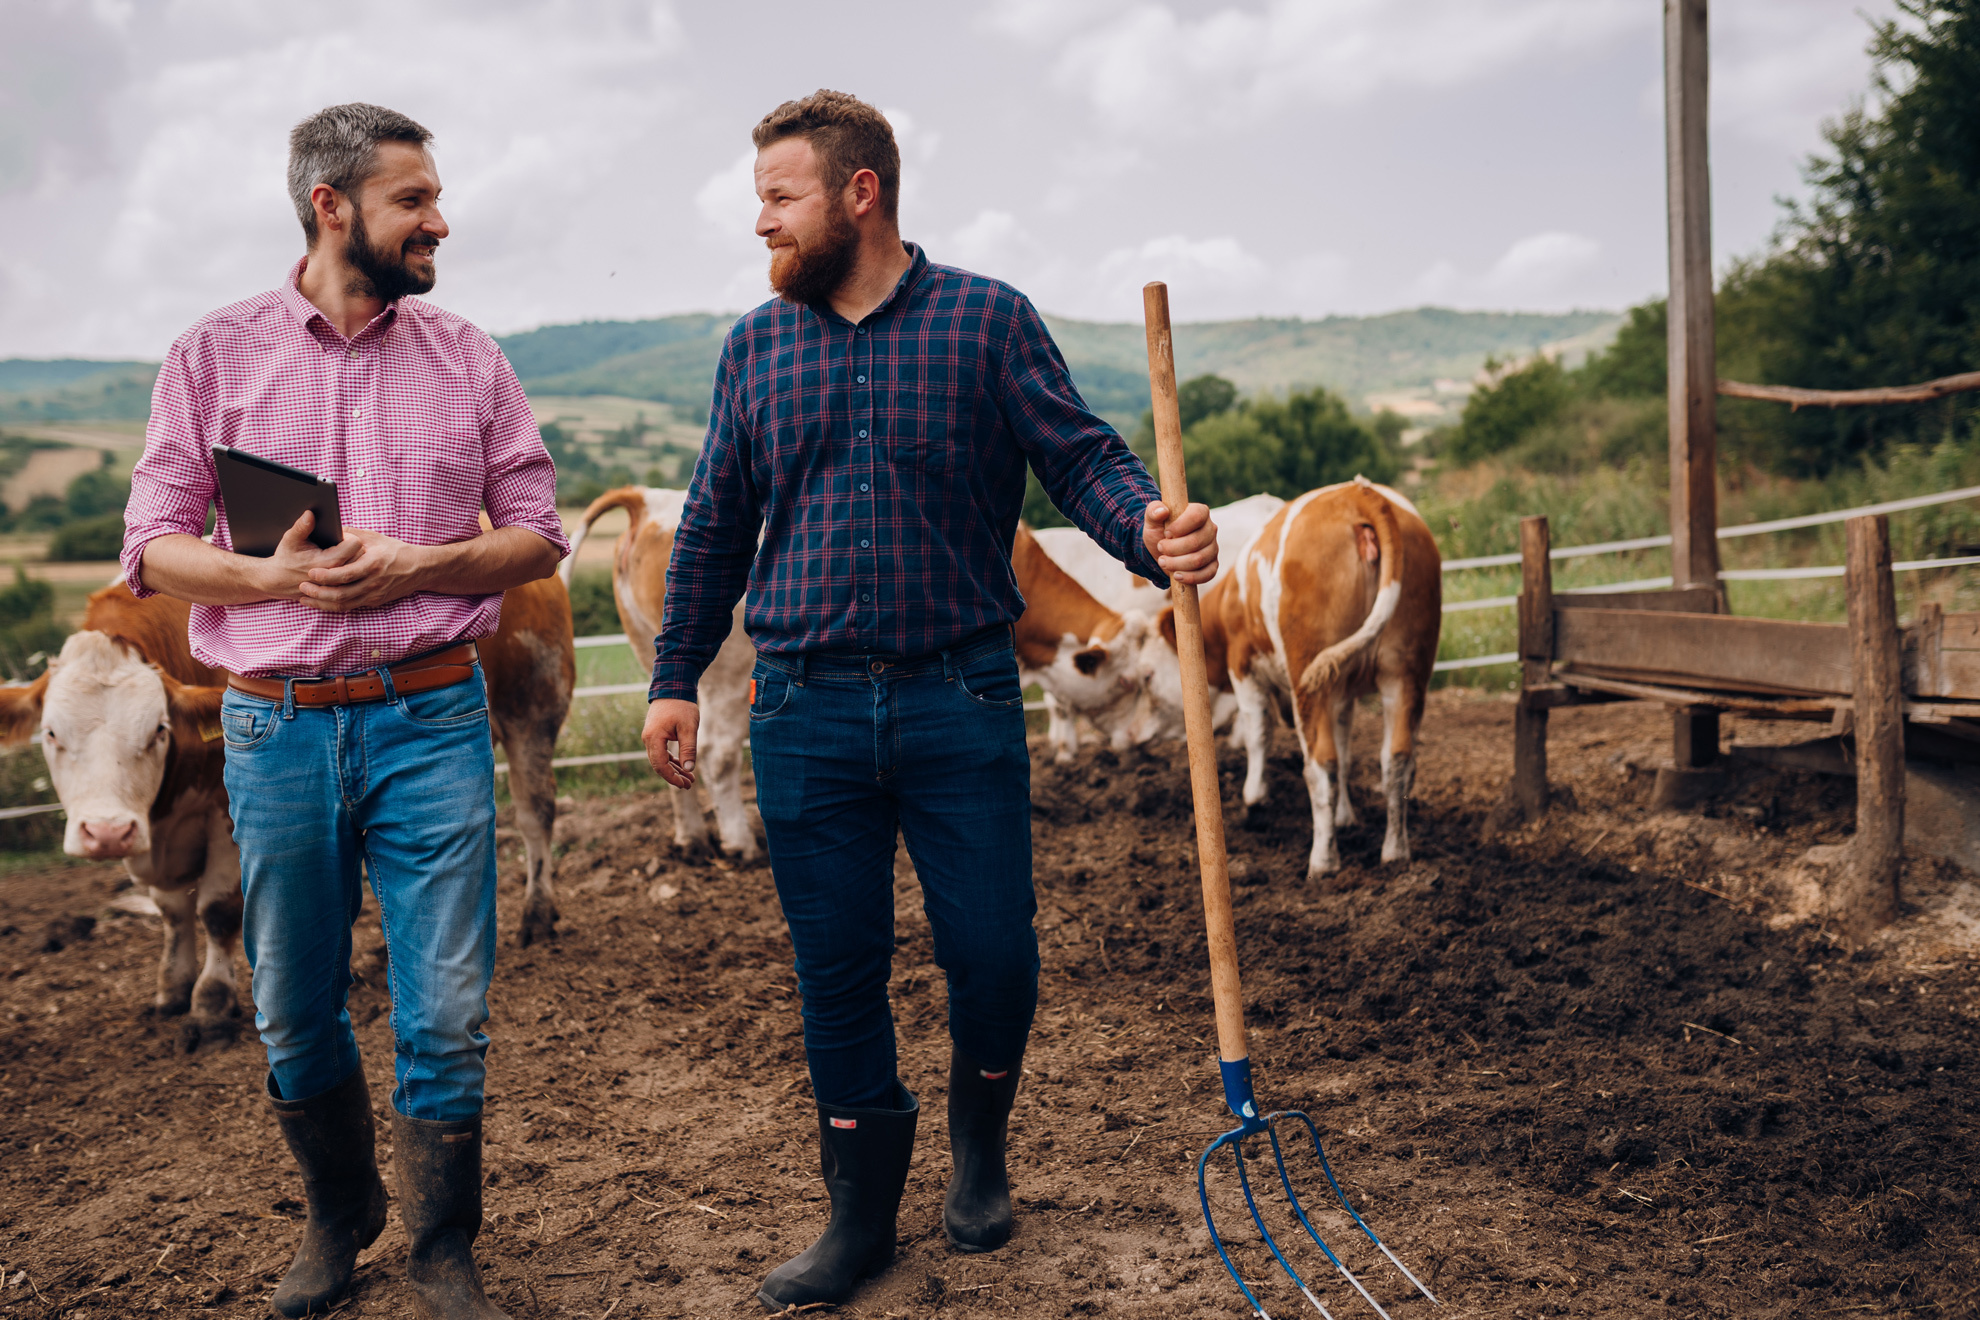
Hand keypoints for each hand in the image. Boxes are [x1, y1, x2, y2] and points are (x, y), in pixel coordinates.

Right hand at [254, 510, 362, 602]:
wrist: (278, 582)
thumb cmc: (286, 559)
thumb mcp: (290, 540)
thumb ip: (302, 527)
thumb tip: (310, 513)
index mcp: (328, 562)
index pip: (355, 544)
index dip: (349, 536)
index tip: (340, 535)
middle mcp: (337, 576)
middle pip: (361, 555)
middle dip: (353, 546)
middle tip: (340, 544)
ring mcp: (339, 585)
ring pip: (360, 567)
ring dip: (354, 558)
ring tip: (339, 553)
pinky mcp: (339, 590)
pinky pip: (355, 577)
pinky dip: (351, 569)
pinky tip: (340, 564)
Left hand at [297, 529, 432, 612]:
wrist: (420, 568)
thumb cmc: (396, 550)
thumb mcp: (375, 538)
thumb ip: (351, 535)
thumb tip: (329, 530)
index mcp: (372, 565)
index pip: (345, 574)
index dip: (326, 576)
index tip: (311, 573)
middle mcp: (373, 583)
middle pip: (341, 594)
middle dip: (319, 593)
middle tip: (303, 587)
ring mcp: (374, 594)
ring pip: (344, 605)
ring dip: (323, 603)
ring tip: (306, 598)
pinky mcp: (375, 601)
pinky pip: (351, 607)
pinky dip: (334, 606)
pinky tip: (321, 602)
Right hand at [643, 699, 698, 789]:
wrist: (672, 688)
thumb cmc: (681, 706)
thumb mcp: (688, 728)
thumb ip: (688, 749)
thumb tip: (689, 769)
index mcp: (654, 738)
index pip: (660, 765)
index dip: (672, 777)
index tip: (685, 784)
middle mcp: (648, 739)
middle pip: (659, 764)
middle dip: (674, 776)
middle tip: (690, 784)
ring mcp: (650, 737)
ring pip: (660, 759)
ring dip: (674, 769)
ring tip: (689, 778)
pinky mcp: (655, 734)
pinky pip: (661, 752)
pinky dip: (671, 760)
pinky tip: (682, 766)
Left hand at [1143, 500, 1218, 585]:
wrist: (1161, 550)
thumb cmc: (1159, 531)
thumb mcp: (1152, 520)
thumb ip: (1153, 511)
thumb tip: (1162, 511)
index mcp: (1200, 512)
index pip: (1197, 516)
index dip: (1179, 527)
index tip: (1166, 534)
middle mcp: (1210, 529)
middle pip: (1196, 541)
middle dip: (1173, 549)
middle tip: (1160, 548)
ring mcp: (1213, 548)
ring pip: (1199, 559)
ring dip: (1177, 564)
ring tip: (1163, 561)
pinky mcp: (1212, 565)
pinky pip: (1207, 574)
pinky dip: (1190, 577)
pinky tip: (1176, 575)